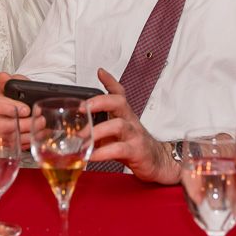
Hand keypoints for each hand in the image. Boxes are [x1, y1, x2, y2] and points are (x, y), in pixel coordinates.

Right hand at [0, 72, 33, 149]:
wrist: (20, 104)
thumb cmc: (15, 94)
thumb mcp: (16, 82)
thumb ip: (10, 80)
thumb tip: (3, 77)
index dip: (11, 108)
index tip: (26, 109)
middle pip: (2, 126)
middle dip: (24, 124)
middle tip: (39, 119)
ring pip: (10, 138)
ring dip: (29, 133)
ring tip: (42, 125)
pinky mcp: (4, 141)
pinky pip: (15, 145)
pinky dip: (29, 140)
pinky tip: (39, 133)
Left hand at [85, 69, 180, 184]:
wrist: (157, 162)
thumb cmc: (133, 146)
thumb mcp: (116, 132)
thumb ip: (100, 125)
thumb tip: (78, 124)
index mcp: (125, 115)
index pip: (119, 93)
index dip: (110, 81)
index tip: (100, 72)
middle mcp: (130, 121)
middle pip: (119, 103)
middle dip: (99, 102)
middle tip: (82, 109)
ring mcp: (135, 135)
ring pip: (118, 125)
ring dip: (97, 131)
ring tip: (83, 140)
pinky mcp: (136, 152)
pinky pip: (119, 149)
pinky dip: (103, 152)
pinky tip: (92, 155)